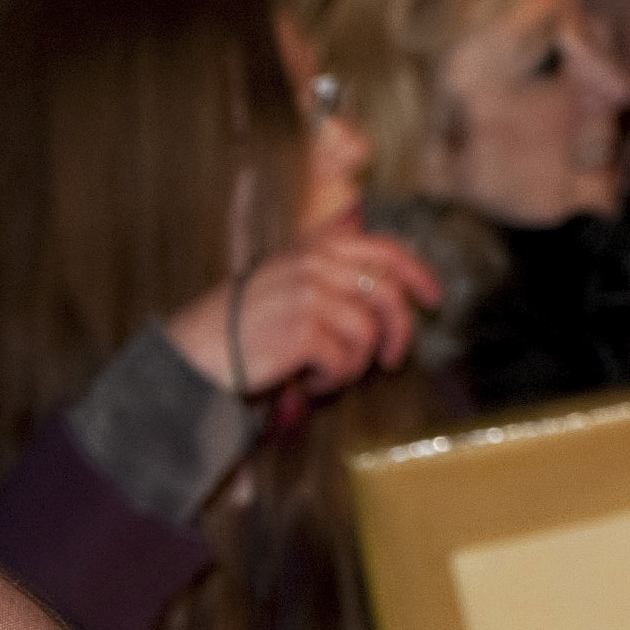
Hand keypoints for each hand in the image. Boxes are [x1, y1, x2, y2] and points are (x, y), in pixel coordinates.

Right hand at [163, 230, 436, 404]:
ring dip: (356, 363)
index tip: (434, 299)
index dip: (418, 274)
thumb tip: (386, 303)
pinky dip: (333, 379)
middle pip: (388, 293)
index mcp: (315, 246)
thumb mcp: (286, 284)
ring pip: (368, 331)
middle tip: (390, 360)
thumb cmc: (238, 328)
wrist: (195, 352)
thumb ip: (330, 279)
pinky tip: (310, 383)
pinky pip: (345, 359)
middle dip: (399, 332)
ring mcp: (309, 294)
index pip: (385, 249)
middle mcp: (315, 263)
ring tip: (330, 376)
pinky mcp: (302, 329)